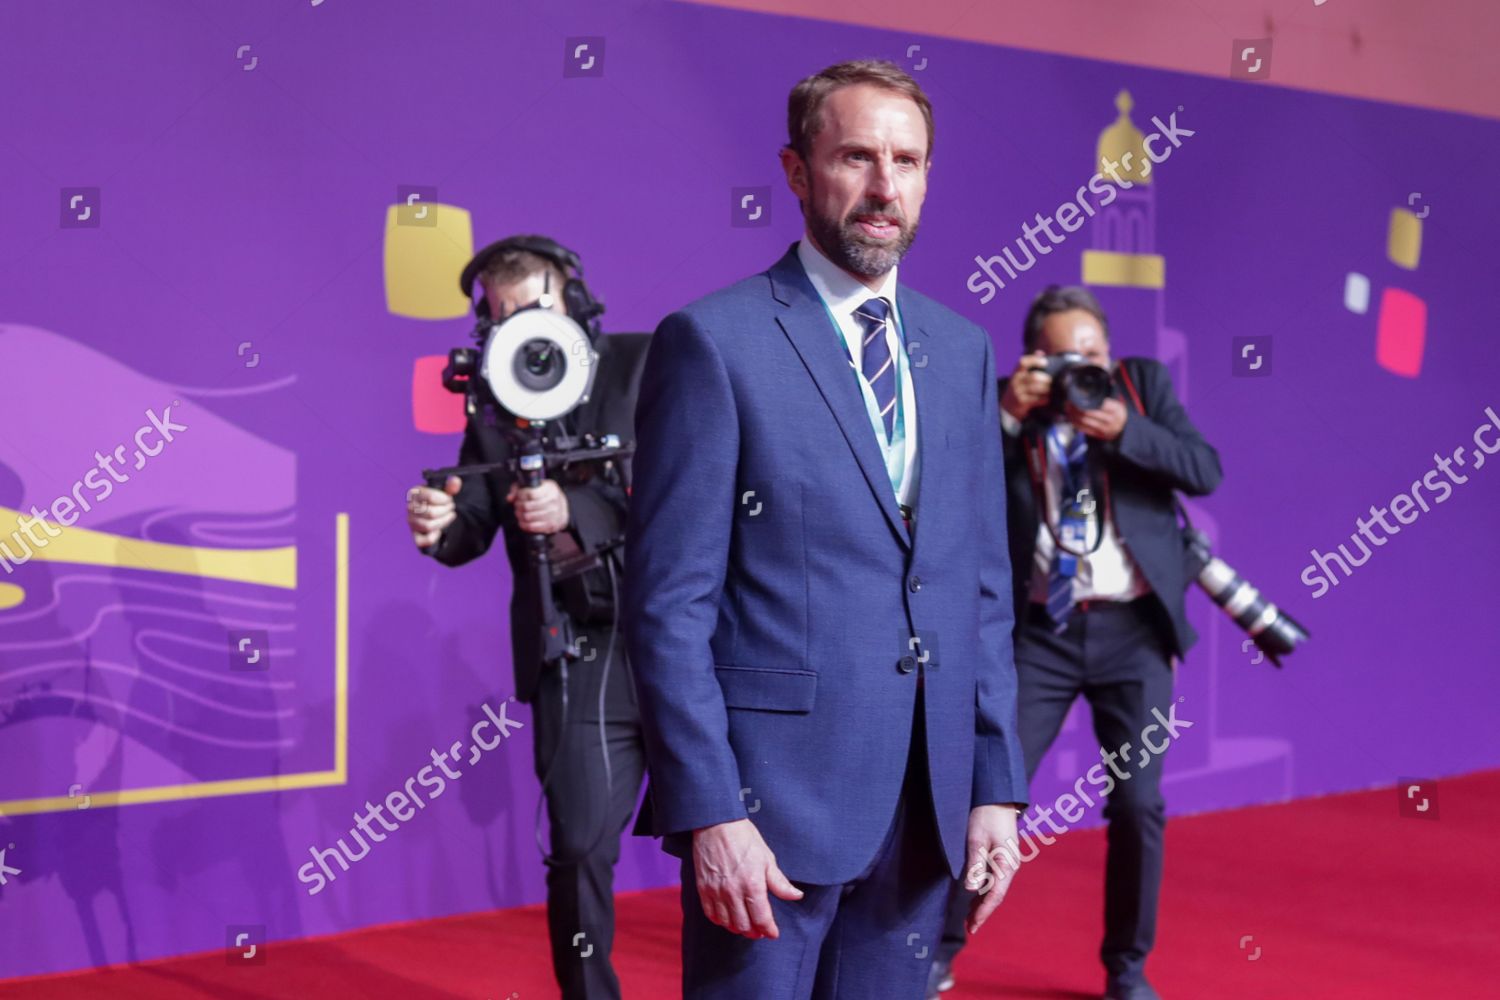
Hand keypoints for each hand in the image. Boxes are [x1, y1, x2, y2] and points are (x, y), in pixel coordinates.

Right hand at [407, 476, 460, 548]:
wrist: (437, 515)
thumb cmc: (440, 501)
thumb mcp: (445, 492)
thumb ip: (451, 486)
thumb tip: (455, 481)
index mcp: (415, 493)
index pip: (430, 497)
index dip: (445, 499)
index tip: (449, 499)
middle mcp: (410, 507)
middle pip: (431, 513)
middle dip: (446, 511)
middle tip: (451, 508)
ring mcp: (411, 522)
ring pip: (429, 526)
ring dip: (444, 521)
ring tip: (448, 516)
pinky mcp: (415, 536)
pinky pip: (425, 540)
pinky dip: (435, 536)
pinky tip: (439, 531)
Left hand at [506, 479, 569, 533]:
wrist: (562, 508)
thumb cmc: (546, 496)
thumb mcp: (536, 486)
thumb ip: (520, 488)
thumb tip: (510, 497)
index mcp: (550, 489)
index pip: (530, 493)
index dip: (521, 495)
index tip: (519, 496)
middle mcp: (553, 501)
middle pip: (527, 506)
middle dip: (518, 506)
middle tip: (518, 506)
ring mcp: (554, 514)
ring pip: (528, 517)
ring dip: (520, 516)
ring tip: (520, 513)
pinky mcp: (552, 525)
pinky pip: (533, 527)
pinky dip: (525, 525)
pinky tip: (523, 522)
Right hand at [691, 818, 804, 939]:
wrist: (716, 824)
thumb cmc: (744, 838)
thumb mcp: (767, 858)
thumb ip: (780, 882)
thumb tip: (797, 896)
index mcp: (753, 885)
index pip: (762, 919)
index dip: (769, 930)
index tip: (773, 933)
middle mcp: (733, 892)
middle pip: (744, 925)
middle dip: (755, 932)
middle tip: (760, 930)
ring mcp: (716, 892)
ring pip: (727, 923)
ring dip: (738, 928)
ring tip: (746, 924)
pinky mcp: (703, 889)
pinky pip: (711, 915)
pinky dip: (720, 920)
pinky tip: (728, 917)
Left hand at [963, 803, 1021, 935]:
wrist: (996, 797)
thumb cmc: (986, 816)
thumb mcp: (976, 839)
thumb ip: (975, 864)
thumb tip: (972, 890)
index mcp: (1006, 864)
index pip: (994, 896)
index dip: (982, 912)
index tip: (972, 926)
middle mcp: (1009, 866)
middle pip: (996, 896)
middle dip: (982, 912)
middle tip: (969, 928)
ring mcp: (1007, 862)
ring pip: (995, 889)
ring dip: (982, 903)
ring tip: (969, 918)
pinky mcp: (1001, 856)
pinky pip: (994, 880)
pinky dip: (984, 891)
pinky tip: (975, 897)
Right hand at [1001, 351, 1050, 421]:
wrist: (1008, 407)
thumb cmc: (1019, 388)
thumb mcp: (1021, 375)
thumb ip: (1030, 364)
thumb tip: (1040, 352)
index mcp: (1016, 372)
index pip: (1023, 362)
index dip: (1035, 360)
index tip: (1045, 363)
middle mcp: (1015, 381)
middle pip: (1034, 377)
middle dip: (1046, 379)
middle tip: (1051, 381)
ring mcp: (1017, 392)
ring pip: (1036, 388)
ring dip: (1047, 389)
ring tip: (1050, 390)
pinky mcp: (1021, 402)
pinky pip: (1037, 399)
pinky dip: (1045, 399)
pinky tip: (1047, 399)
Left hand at [1068, 397, 1126, 441]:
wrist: (1124, 427)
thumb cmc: (1117, 412)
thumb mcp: (1116, 403)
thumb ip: (1105, 398)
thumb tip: (1089, 389)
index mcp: (1116, 409)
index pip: (1098, 404)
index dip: (1085, 400)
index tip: (1076, 397)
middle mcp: (1112, 420)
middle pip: (1089, 413)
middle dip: (1076, 407)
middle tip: (1069, 402)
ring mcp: (1105, 429)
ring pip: (1085, 421)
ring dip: (1074, 415)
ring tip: (1068, 409)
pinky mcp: (1099, 435)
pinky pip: (1084, 429)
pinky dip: (1075, 423)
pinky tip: (1070, 418)